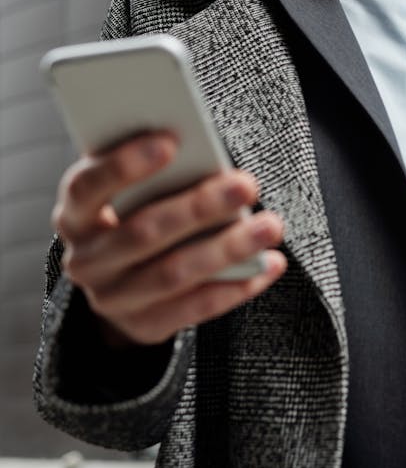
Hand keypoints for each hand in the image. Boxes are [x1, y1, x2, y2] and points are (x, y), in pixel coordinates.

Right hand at [51, 132, 286, 346]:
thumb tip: (206, 155)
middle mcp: (85, 259)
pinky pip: (194, 309)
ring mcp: (110, 298)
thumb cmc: (138, 213)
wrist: (122, 282)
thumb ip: (158, 175)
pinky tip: (268, 265)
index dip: (124, 164)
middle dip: (199, 207)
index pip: (86, 186)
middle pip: (143, 231)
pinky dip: (235, 286)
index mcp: (74, 214)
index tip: (171, 141)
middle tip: (246, 185)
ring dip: (228, 248)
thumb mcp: (134, 192)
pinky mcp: (142, 325)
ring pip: (173, 273)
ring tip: (270, 226)